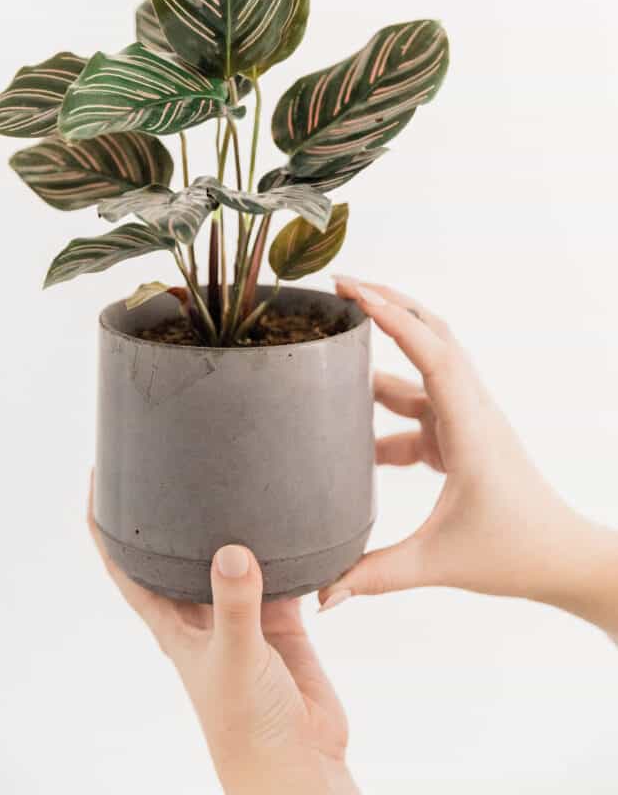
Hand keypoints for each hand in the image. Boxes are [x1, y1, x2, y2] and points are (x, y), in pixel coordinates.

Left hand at [88, 476, 357, 794]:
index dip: (105, 530)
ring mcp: (243, 617)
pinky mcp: (282, 622)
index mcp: (173, 627)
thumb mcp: (234, 660)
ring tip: (236, 480)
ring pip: (231, 560)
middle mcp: (203, 616)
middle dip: (172, 517)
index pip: (127, 570)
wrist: (298, 763)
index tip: (97, 482)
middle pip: (178, 556)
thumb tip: (233, 552)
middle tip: (172, 464)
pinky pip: (282, 575)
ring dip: (232, 528)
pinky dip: (287, 552)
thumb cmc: (247, 727)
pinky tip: (293, 523)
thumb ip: (234, 605)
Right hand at [319, 277, 617, 639]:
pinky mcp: (461, 438)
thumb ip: (374, 575)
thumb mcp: (438, 563)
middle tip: (340, 285)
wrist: (561, 558)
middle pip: (431, 335)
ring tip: (333, 344)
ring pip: (423, 369)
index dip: (390, 316)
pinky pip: (418, 408)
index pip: (430, 351)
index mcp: (469, 425)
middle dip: (388, 304)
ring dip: (383, 354)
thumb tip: (319, 596)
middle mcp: (469, 410)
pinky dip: (386, 408)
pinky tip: (352, 433)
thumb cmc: (514, 553)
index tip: (351, 290)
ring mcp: (467, 421)